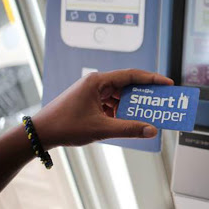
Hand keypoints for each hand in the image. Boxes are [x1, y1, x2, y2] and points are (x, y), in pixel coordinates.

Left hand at [32, 69, 173, 148]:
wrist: (41, 133)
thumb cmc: (65, 126)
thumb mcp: (101, 128)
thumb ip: (128, 129)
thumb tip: (151, 130)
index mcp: (98, 81)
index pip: (131, 75)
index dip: (152, 78)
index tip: (167, 83)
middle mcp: (96, 83)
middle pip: (128, 84)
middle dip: (145, 93)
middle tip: (162, 99)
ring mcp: (93, 92)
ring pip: (120, 95)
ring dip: (133, 105)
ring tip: (149, 112)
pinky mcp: (90, 102)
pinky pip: (112, 103)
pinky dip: (122, 111)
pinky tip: (129, 120)